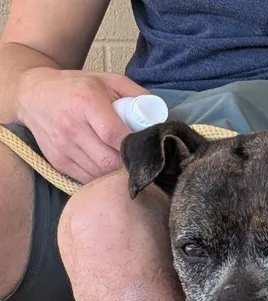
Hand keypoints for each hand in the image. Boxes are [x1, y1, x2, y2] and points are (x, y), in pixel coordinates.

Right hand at [16, 67, 148, 183]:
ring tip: (125, 164)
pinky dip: (102, 178)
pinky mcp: (58, 162)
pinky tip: (108, 168)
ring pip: (100, 174)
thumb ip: (136, 95)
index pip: (115, 136)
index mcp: (86, 102)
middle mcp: (71, 126)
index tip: (148, 150)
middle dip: (129, 165)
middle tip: (140, 161)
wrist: (32, 94)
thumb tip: (160, 117)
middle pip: (109, 161)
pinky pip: (88, 179)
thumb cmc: (77, 87)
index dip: (134, 148)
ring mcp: (63, 147)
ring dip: (117, 174)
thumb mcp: (108, 80)